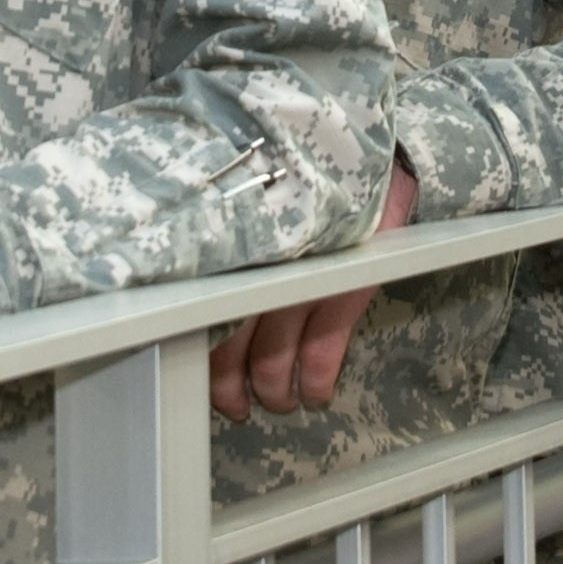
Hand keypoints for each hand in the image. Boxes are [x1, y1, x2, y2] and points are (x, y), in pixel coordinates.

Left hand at [208, 159, 414, 420]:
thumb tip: (195, 289)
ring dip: (274, 392)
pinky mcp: (342, 293)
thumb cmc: (305, 181)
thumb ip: (233, 245)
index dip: (199, 354)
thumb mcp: (258, 206)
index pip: (201, 314)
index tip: (198, 376)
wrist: (368, 157)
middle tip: (235, 406)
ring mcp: (300, 284)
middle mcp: (257, 270)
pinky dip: (317, 382)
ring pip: (272, 361)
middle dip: (230, 388)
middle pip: (229, 347)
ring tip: (278, 401)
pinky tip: (315, 394)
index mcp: (233, 251)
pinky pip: (322, 355)